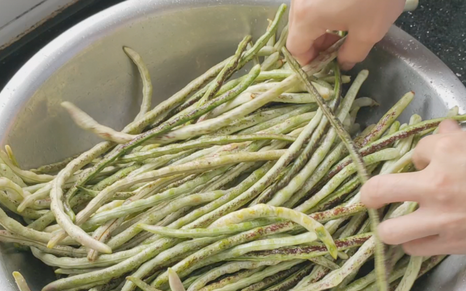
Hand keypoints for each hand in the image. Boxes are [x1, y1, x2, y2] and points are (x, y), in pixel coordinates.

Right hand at [287, 0, 404, 68]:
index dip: (310, 61)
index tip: (326, 64)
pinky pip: (313, 1)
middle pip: (298, 30)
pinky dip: (323, 10)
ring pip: (305, 14)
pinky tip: (344, 9)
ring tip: (343, 28)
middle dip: (316, 43)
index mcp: (306, 18)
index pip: (295, 49)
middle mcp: (299, 1)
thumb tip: (343, 63)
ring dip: (320, 26)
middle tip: (338, 48)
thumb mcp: (369, 31)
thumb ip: (352, 54)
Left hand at [361, 120, 465, 255]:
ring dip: (392, 226)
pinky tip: (421, 235)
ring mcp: (444, 220)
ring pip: (392, 231)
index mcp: (448, 154)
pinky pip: (416, 249)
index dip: (421, 157)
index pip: (417, 152)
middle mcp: (438, 186)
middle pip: (378, 191)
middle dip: (370, 195)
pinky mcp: (454, 245)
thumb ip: (456, 138)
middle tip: (370, 197)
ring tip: (397, 221)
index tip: (428, 161)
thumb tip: (442, 130)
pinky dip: (415, 243)